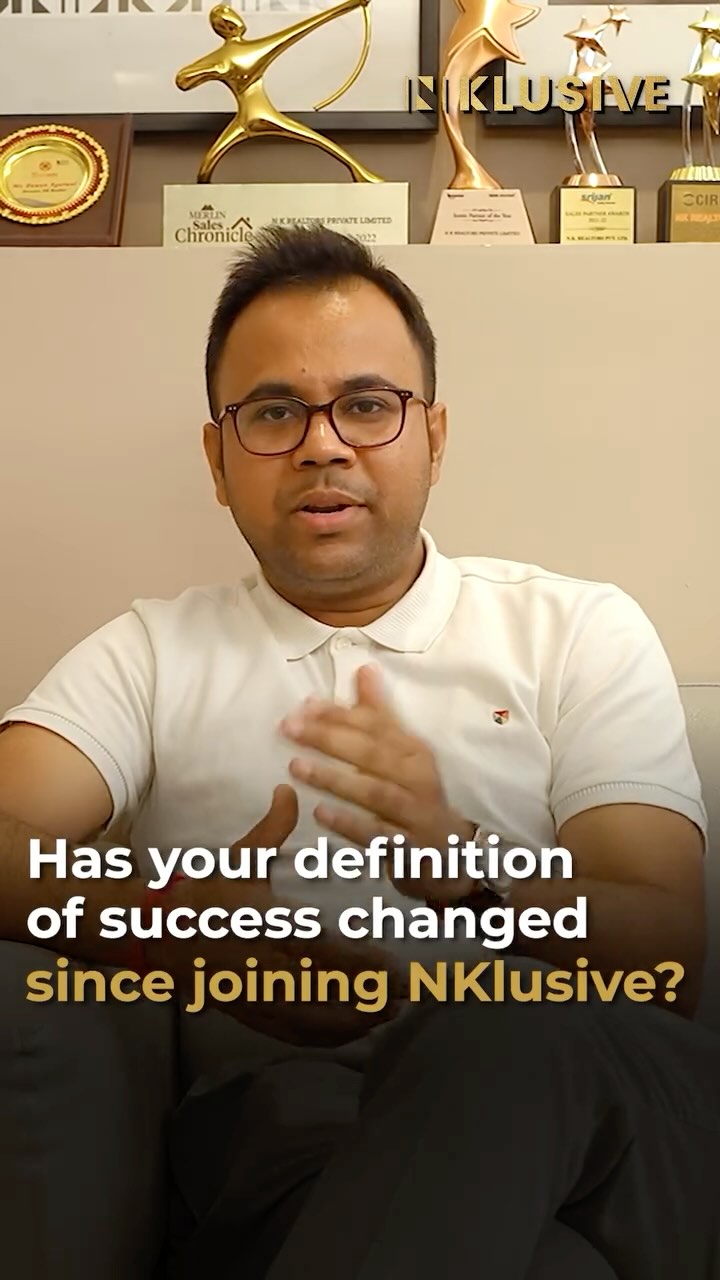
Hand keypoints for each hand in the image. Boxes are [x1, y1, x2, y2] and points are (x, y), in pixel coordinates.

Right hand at [154, 784, 404, 1045]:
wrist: (158, 934)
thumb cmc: (205, 893)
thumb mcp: (237, 858)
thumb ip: (270, 829)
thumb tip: (289, 790)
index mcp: (262, 924)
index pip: (315, 948)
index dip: (354, 961)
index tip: (389, 964)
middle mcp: (259, 963)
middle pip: (322, 991)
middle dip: (365, 996)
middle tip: (403, 994)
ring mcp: (254, 994)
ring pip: (310, 1018)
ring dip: (352, 1021)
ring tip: (388, 1013)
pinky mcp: (249, 1013)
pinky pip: (292, 1033)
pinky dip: (325, 1037)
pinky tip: (352, 1032)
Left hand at [280, 667, 475, 901]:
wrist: (450, 855)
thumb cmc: (417, 796)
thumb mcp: (404, 755)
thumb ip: (379, 715)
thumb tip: (364, 668)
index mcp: (415, 751)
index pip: (377, 726)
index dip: (341, 714)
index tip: (304, 705)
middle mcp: (418, 778)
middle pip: (373, 754)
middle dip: (331, 738)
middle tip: (290, 728)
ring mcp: (416, 815)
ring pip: (375, 793)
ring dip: (336, 779)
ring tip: (298, 766)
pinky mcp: (409, 848)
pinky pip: (378, 835)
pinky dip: (350, 824)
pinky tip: (321, 813)